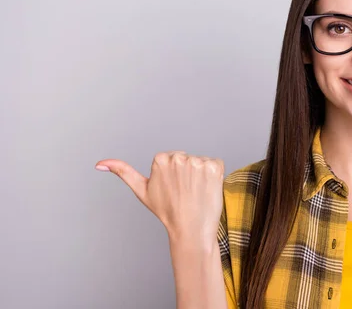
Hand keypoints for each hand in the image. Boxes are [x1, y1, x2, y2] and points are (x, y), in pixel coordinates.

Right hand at [95, 152, 224, 243]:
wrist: (190, 229)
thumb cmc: (167, 211)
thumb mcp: (142, 190)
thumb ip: (123, 172)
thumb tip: (99, 163)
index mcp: (161, 158)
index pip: (173, 158)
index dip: (174, 174)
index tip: (172, 188)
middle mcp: (179, 157)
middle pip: (187, 158)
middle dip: (187, 172)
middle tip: (184, 192)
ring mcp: (198, 162)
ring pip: (201, 162)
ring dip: (201, 175)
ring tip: (195, 192)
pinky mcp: (215, 167)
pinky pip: (216, 164)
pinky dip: (215, 176)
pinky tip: (207, 189)